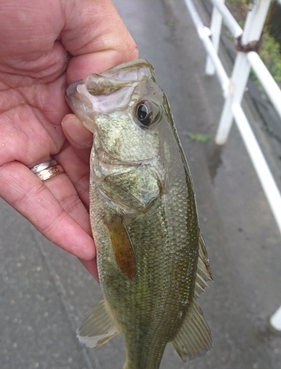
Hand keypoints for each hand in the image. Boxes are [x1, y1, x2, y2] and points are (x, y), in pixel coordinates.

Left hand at [0, 0, 137, 278]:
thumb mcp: (81, 11)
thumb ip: (113, 59)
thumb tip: (119, 110)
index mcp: (78, 81)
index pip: (113, 139)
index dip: (131, 171)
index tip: (149, 199)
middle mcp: (52, 114)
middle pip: (91, 174)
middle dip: (114, 211)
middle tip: (137, 242)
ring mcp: (25, 136)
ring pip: (64, 194)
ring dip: (89, 230)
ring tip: (114, 259)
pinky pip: (28, 196)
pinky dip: (55, 224)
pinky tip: (82, 245)